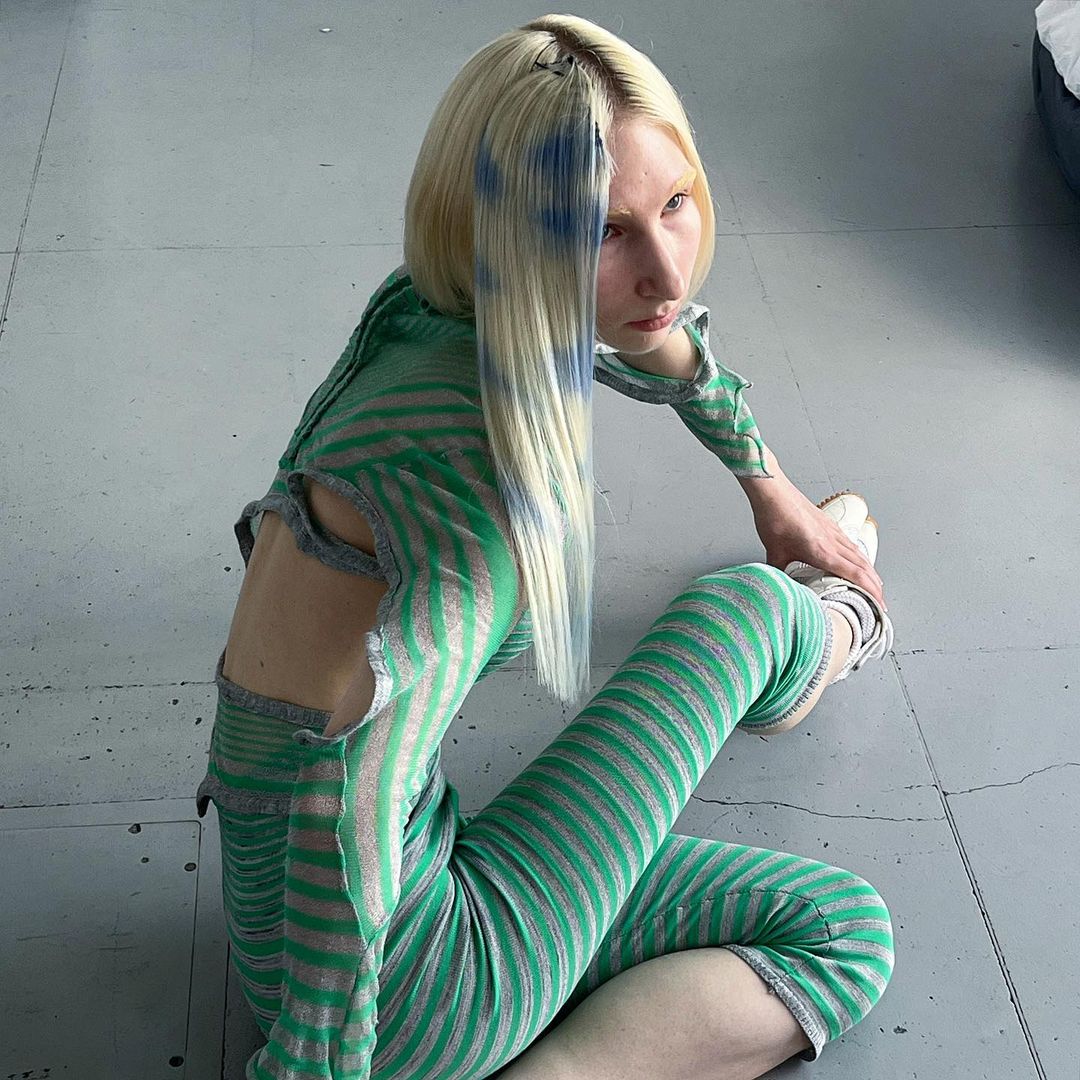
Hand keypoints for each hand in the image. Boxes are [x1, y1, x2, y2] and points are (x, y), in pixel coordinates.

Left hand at [750, 485, 887, 611]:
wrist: (774, 492)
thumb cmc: (775, 518)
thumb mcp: (774, 553)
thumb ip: (779, 573)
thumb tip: (779, 585)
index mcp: (822, 552)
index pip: (855, 575)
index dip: (870, 591)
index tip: (879, 603)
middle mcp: (832, 542)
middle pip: (863, 566)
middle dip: (875, 585)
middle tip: (880, 600)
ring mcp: (832, 531)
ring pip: (858, 554)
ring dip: (870, 570)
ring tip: (874, 582)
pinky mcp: (828, 524)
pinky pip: (849, 543)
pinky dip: (858, 555)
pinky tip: (856, 558)